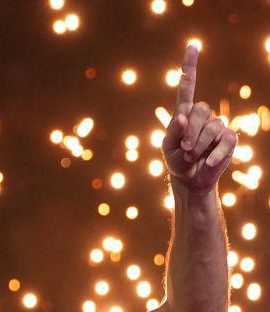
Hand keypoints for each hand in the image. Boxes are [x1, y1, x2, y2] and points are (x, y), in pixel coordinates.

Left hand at [162, 44, 237, 193]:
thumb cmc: (177, 161)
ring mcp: (217, 125)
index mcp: (185, 114)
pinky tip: (208, 162)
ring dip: (199, 146)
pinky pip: (226, 140)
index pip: (187, 88)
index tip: (192, 46)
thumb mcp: (167, 148)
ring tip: (192, 156)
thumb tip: (182, 116)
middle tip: (184, 149)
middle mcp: (203, 116)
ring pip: (213, 126)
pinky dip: (215, 154)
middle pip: (201, 110)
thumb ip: (172, 132)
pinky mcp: (229, 138)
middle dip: (191, 132)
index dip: (189, 67)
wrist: (190, 179)